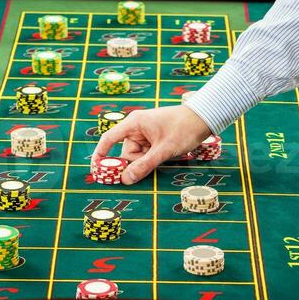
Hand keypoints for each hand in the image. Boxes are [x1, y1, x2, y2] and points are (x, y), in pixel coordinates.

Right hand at [93, 106, 210, 184]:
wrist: (203, 119)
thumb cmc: (183, 128)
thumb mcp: (163, 150)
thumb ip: (144, 166)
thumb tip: (126, 180)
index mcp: (134, 123)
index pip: (109, 139)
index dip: (100, 154)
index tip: (95, 169)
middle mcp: (136, 128)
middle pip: (126, 154)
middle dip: (136, 164)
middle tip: (153, 163)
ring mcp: (145, 134)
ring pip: (137, 157)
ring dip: (147, 163)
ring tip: (165, 155)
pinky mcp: (153, 140)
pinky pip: (146, 155)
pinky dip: (152, 160)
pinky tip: (165, 155)